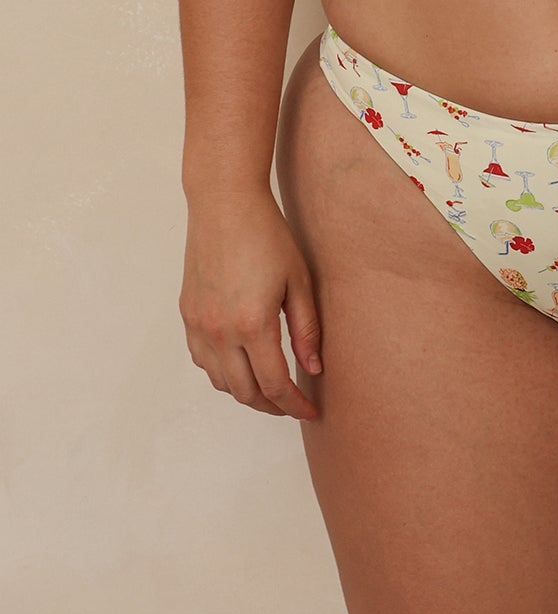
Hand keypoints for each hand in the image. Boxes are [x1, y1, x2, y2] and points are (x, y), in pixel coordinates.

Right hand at [179, 186, 322, 419]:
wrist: (224, 203)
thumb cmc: (267, 235)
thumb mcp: (299, 280)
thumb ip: (306, 329)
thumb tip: (313, 369)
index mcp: (252, 324)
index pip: (274, 384)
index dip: (294, 405)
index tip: (310, 410)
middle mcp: (220, 331)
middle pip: (244, 391)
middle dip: (271, 405)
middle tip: (292, 403)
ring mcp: (199, 324)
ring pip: (220, 381)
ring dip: (245, 391)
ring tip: (269, 385)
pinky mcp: (187, 313)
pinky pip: (201, 359)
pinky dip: (221, 371)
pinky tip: (240, 363)